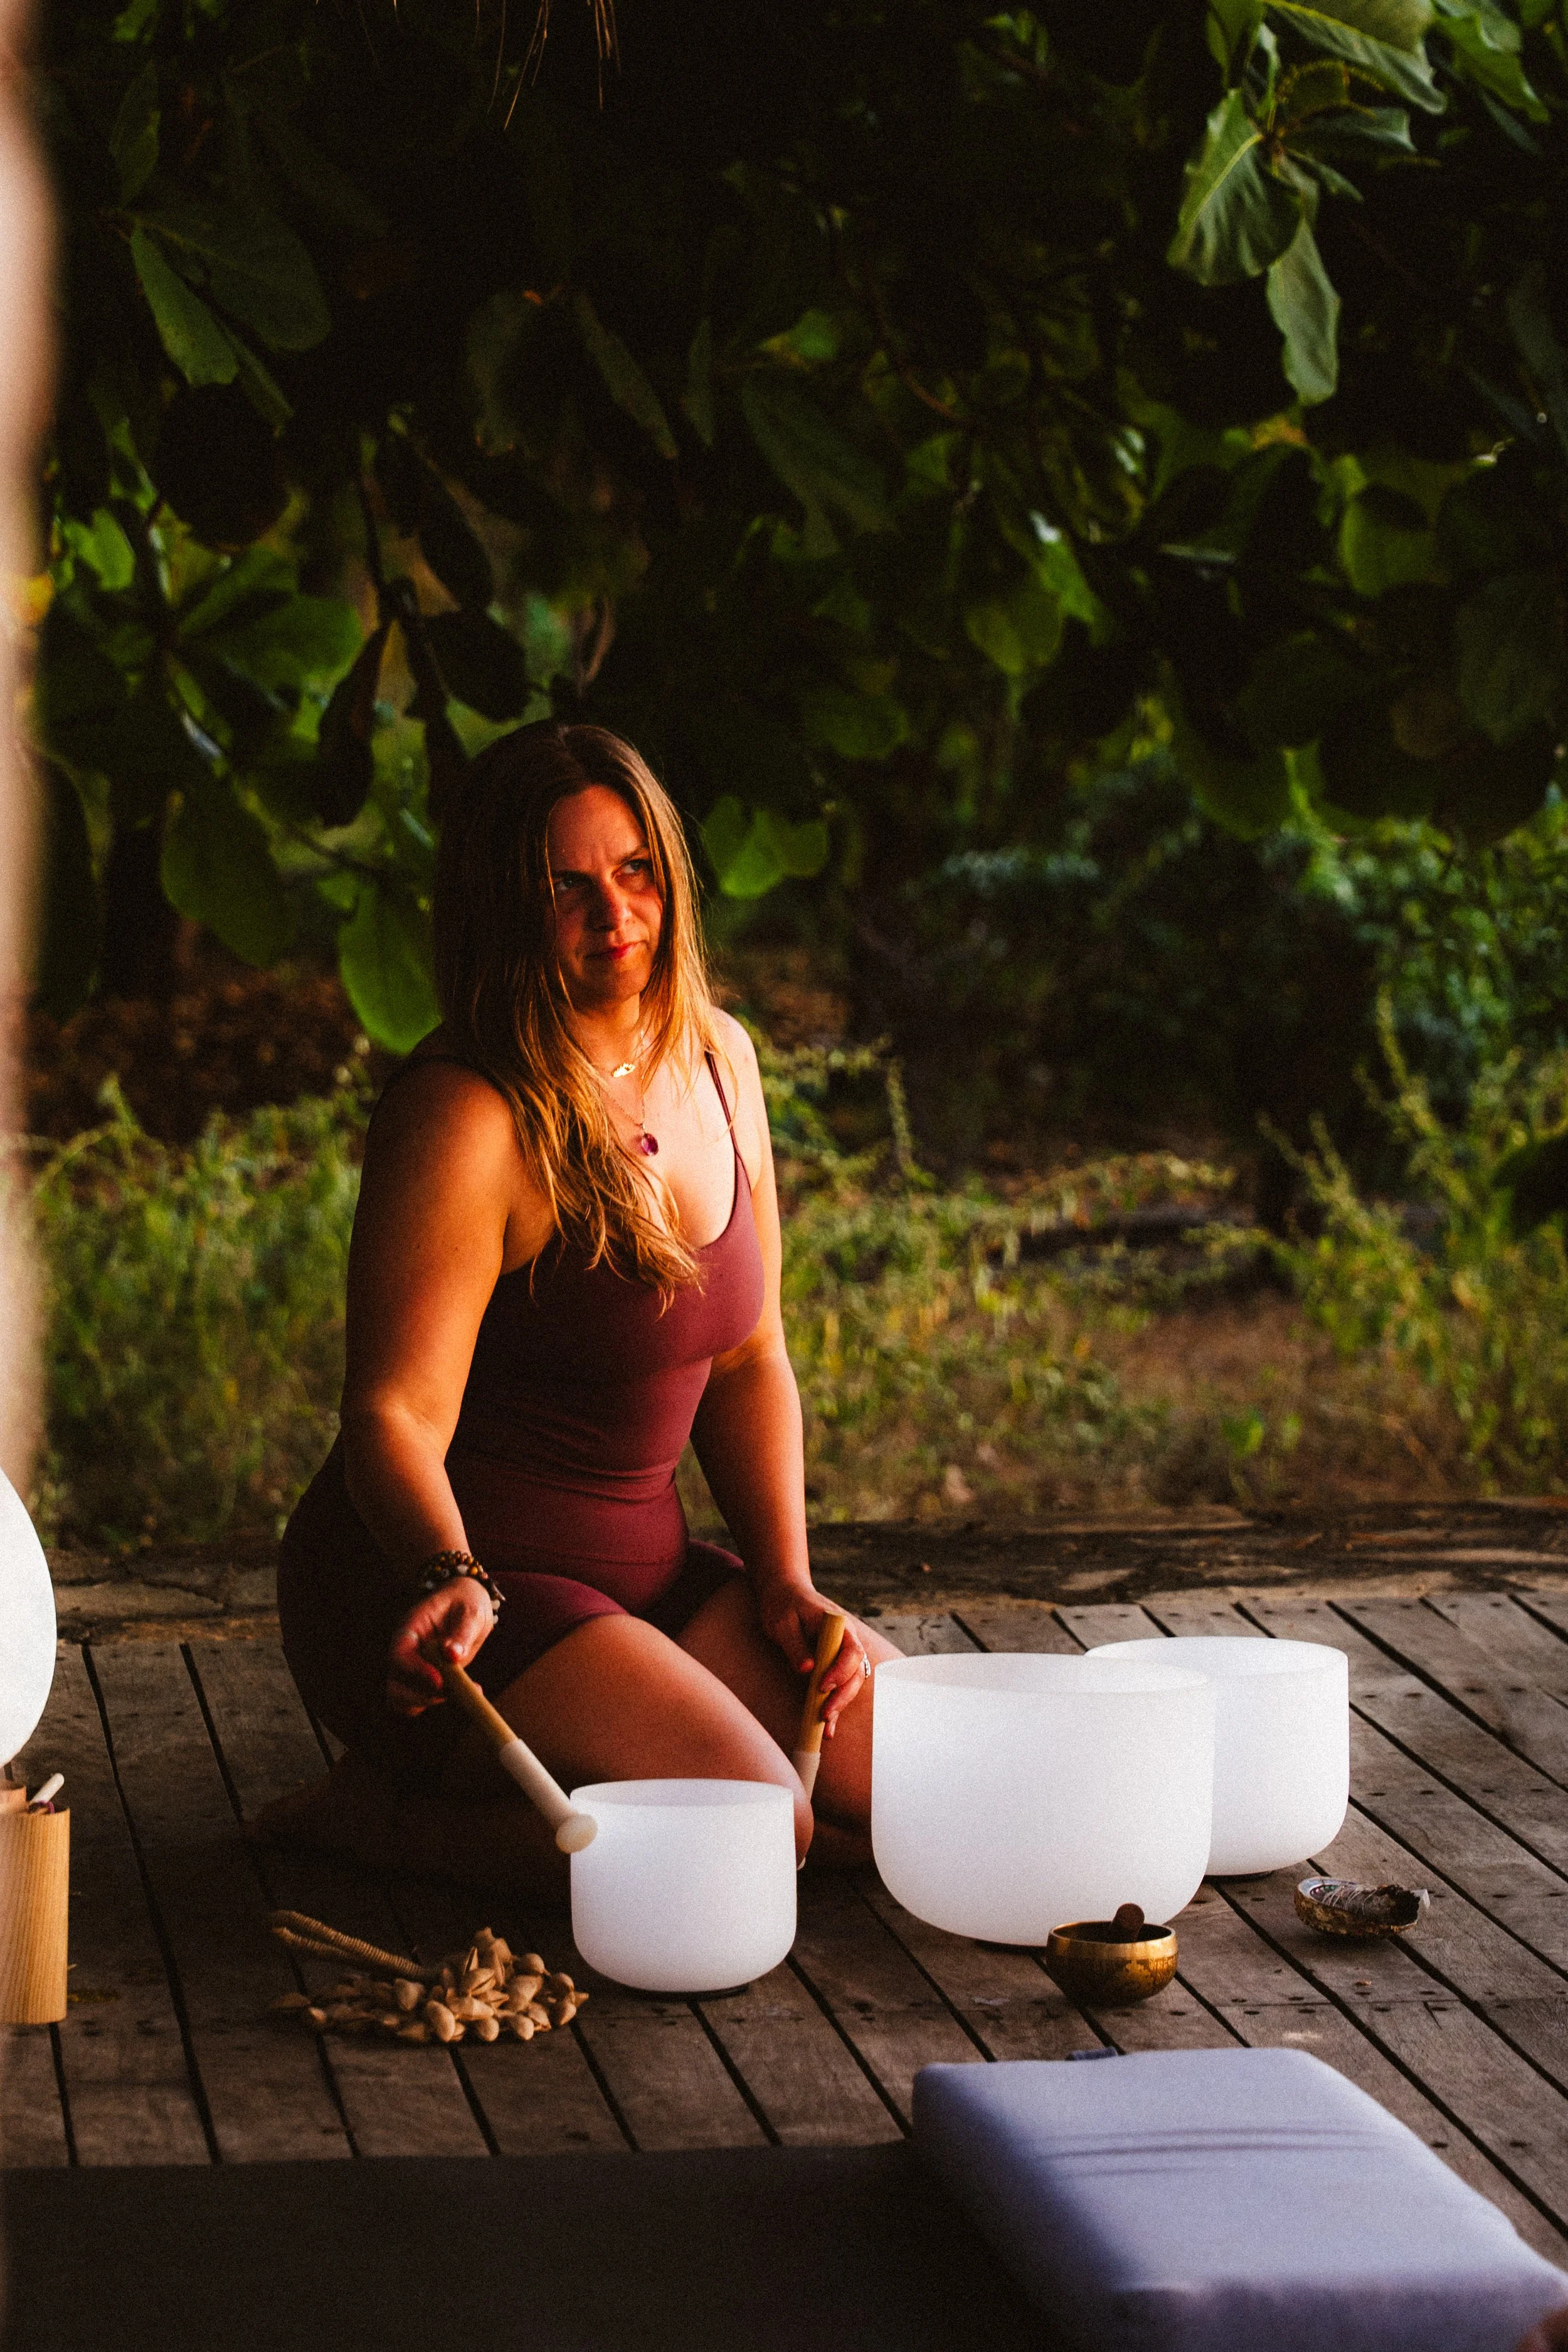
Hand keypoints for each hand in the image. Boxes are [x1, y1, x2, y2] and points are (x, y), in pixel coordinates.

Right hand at [387, 1576, 494, 1715]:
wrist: (467, 1604)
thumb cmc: (466, 1602)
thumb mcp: (471, 1610)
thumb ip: (462, 1631)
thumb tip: (452, 1655)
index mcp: (410, 1628)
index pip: (398, 1656)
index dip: (414, 1672)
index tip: (440, 1681)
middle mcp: (406, 1651)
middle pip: (394, 1685)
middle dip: (420, 1695)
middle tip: (452, 1691)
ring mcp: (413, 1667)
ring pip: (403, 1699)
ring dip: (429, 1702)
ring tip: (466, 1691)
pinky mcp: (426, 1679)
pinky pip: (422, 1699)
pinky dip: (441, 1701)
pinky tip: (471, 1691)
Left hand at [758, 1581, 871, 1738]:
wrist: (784, 1591)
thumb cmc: (783, 1603)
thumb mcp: (782, 1622)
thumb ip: (795, 1645)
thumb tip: (807, 1670)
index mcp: (838, 1626)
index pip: (852, 1651)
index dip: (841, 1671)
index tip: (822, 1686)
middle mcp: (846, 1640)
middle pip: (855, 1672)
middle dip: (842, 1696)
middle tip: (824, 1715)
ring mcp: (840, 1652)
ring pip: (850, 1682)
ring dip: (840, 1704)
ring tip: (826, 1729)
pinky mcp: (832, 1663)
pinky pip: (838, 1685)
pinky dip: (834, 1704)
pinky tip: (826, 1726)